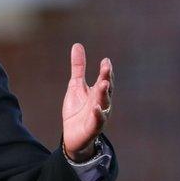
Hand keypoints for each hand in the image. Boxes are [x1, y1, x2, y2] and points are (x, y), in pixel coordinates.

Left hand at [62, 43, 112, 161]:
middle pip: (106, 89)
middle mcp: (101, 102)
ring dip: (104, 94)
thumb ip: (78, 67)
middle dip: (107, 78)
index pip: (104, 79)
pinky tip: (96, 108)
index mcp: (98, 92)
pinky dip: (98, 114)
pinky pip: (97, 120)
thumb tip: (77, 45)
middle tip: (106, 68)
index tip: (105, 61)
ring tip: (104, 84)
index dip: (105, 71)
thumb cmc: (78, 109)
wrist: (73, 135)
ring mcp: (98, 115)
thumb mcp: (75, 86)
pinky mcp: (92, 127)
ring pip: (104, 103)